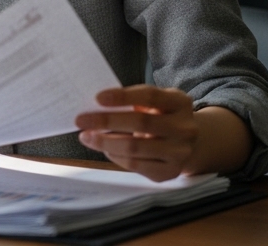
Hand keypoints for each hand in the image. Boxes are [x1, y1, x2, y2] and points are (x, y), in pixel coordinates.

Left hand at [75, 85, 197, 181]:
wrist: (186, 144)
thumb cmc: (160, 117)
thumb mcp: (154, 103)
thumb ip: (132, 101)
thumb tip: (95, 106)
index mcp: (180, 103)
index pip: (150, 96)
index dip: (123, 96)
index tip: (97, 98)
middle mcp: (185, 128)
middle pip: (141, 123)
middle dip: (106, 121)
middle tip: (80, 120)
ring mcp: (179, 152)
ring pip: (135, 147)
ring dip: (105, 142)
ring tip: (86, 136)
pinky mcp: (170, 171)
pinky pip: (135, 164)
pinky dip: (115, 156)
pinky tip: (105, 149)